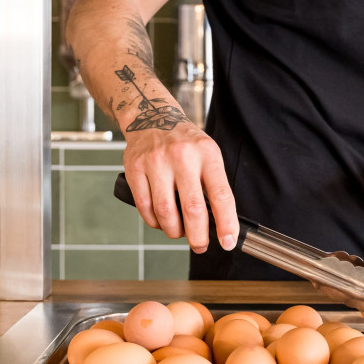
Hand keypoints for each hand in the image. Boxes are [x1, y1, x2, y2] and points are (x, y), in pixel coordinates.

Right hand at [122, 123, 237, 254]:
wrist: (152, 116)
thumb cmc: (185, 143)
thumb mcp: (208, 154)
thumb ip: (213, 185)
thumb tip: (220, 224)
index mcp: (207, 154)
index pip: (221, 195)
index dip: (226, 223)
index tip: (228, 241)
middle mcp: (182, 157)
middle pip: (192, 209)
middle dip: (198, 236)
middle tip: (200, 246)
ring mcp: (156, 162)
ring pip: (166, 212)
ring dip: (174, 231)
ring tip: (179, 232)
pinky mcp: (135, 168)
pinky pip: (144, 207)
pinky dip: (154, 221)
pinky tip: (161, 221)